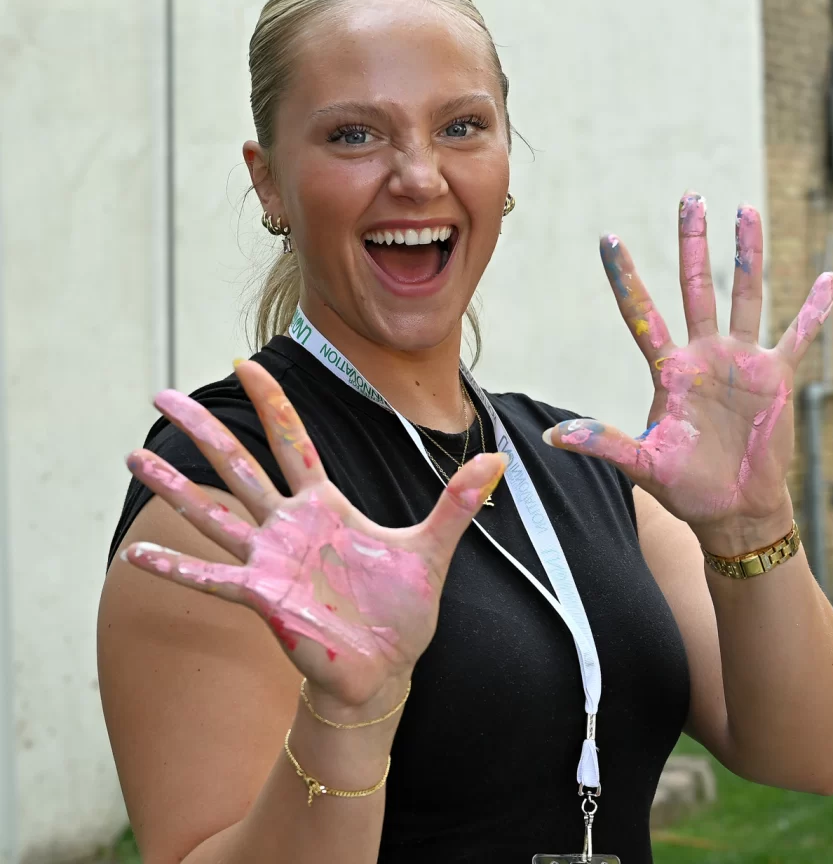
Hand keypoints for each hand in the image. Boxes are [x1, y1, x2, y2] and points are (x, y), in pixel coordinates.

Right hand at [122, 360, 506, 707]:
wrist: (388, 668)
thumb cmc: (401, 610)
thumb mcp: (432, 548)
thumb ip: (457, 502)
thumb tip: (500, 458)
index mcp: (325, 505)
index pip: (291, 439)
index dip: (270, 401)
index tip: (242, 362)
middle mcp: (289, 525)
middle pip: (238, 464)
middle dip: (202, 429)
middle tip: (160, 395)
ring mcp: (270, 560)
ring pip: (215, 512)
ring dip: (175, 487)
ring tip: (134, 457)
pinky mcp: (262, 599)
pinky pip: (212, 578)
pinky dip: (174, 568)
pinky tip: (133, 558)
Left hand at [544, 194, 832, 545]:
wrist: (732, 509)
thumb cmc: (685, 487)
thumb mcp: (642, 465)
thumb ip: (604, 443)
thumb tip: (554, 437)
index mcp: (669, 370)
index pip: (642, 313)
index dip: (626, 277)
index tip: (608, 238)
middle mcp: (703, 355)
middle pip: (696, 286)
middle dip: (693, 242)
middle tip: (690, 197)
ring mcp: (741, 362)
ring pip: (745, 294)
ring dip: (747, 254)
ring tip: (745, 210)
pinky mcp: (775, 377)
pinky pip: (798, 336)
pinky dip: (813, 310)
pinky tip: (826, 278)